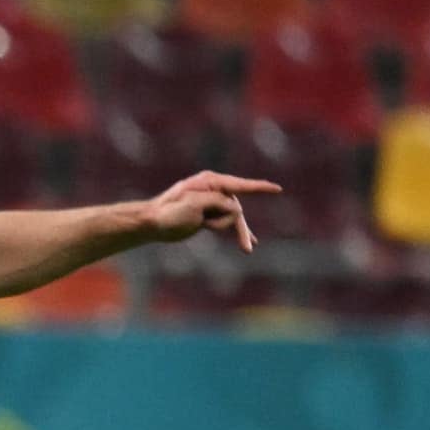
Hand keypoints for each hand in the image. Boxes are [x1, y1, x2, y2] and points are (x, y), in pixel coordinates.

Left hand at [144, 172, 282, 253]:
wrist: (151, 223)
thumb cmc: (169, 212)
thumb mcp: (195, 205)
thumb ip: (218, 203)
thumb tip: (236, 209)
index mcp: (210, 182)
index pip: (240, 185)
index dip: (259, 188)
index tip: (277, 190)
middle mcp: (214, 189)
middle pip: (237, 208)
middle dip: (241, 227)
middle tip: (248, 245)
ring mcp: (211, 202)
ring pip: (233, 217)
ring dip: (237, 231)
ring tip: (248, 247)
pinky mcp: (208, 215)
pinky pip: (227, 222)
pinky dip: (235, 231)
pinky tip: (248, 241)